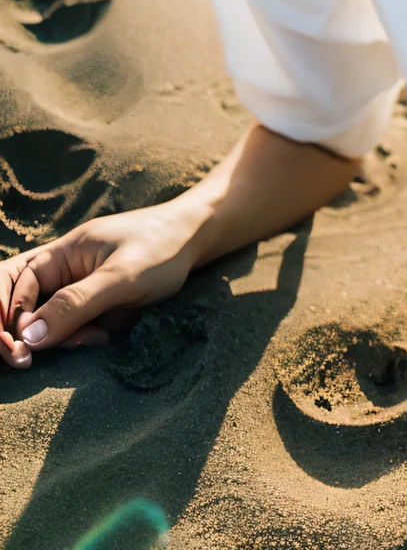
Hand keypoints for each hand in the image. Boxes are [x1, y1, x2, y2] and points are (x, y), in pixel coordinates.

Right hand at [0, 205, 199, 368]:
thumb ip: (74, 305)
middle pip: (22, 301)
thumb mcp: (120, 278)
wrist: (199, 239)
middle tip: (38, 355)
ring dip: (65, 335)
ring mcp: (79, 284)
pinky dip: (85, 334)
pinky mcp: (96, 301)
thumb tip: (27, 338)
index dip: (9, 319)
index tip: (21, 351)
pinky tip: (109, 332)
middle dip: (26, 331)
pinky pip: (76, 325)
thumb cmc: (162, 248)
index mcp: (61, 252)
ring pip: (50, 320)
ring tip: (98, 336)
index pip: (13, 285)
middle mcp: (63, 266)